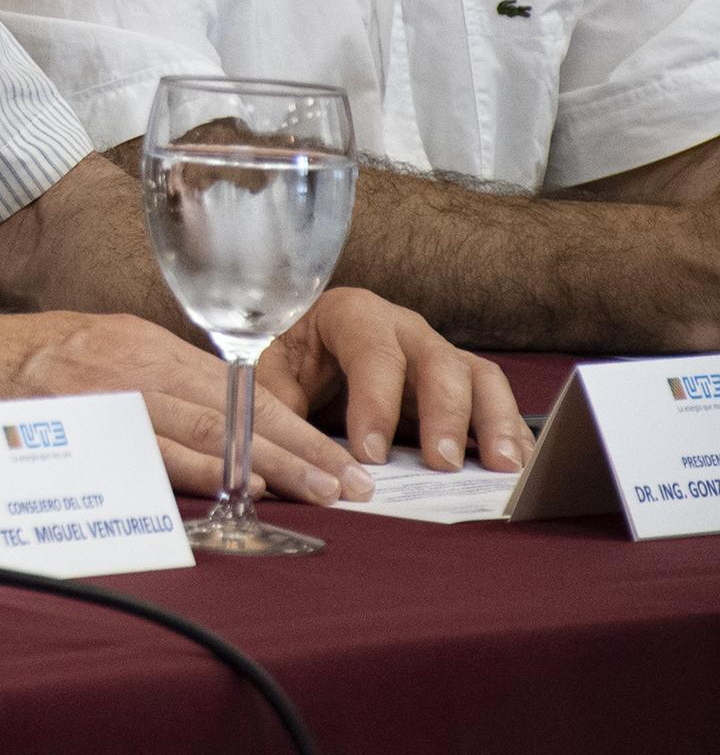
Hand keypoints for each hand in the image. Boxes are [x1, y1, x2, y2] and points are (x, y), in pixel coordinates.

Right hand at [0, 311, 376, 503]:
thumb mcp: (75, 354)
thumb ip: (131, 381)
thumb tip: (187, 429)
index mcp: (130, 340)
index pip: (231, 381)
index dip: (287, 418)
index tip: (330, 450)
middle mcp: (125, 357)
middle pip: (233, 403)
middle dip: (300, 444)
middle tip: (352, 482)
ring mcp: (100, 387)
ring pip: (206, 425)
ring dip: (273, 461)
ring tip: (324, 493)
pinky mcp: (74, 417)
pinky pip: (151, 447)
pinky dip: (202, 468)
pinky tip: (241, 487)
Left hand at [259, 286, 531, 472]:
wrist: (303, 353)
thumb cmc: (286, 361)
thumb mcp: (268, 378)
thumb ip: (275, 410)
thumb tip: (285, 457)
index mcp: (350, 315)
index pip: (372, 353)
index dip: (375, 403)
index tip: (370, 453)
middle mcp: (402, 328)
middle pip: (438, 360)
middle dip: (444, 413)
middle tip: (442, 464)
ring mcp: (437, 354)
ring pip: (479, 378)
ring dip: (494, 423)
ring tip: (501, 468)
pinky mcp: (459, 385)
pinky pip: (494, 403)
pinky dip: (509, 434)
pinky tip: (517, 469)